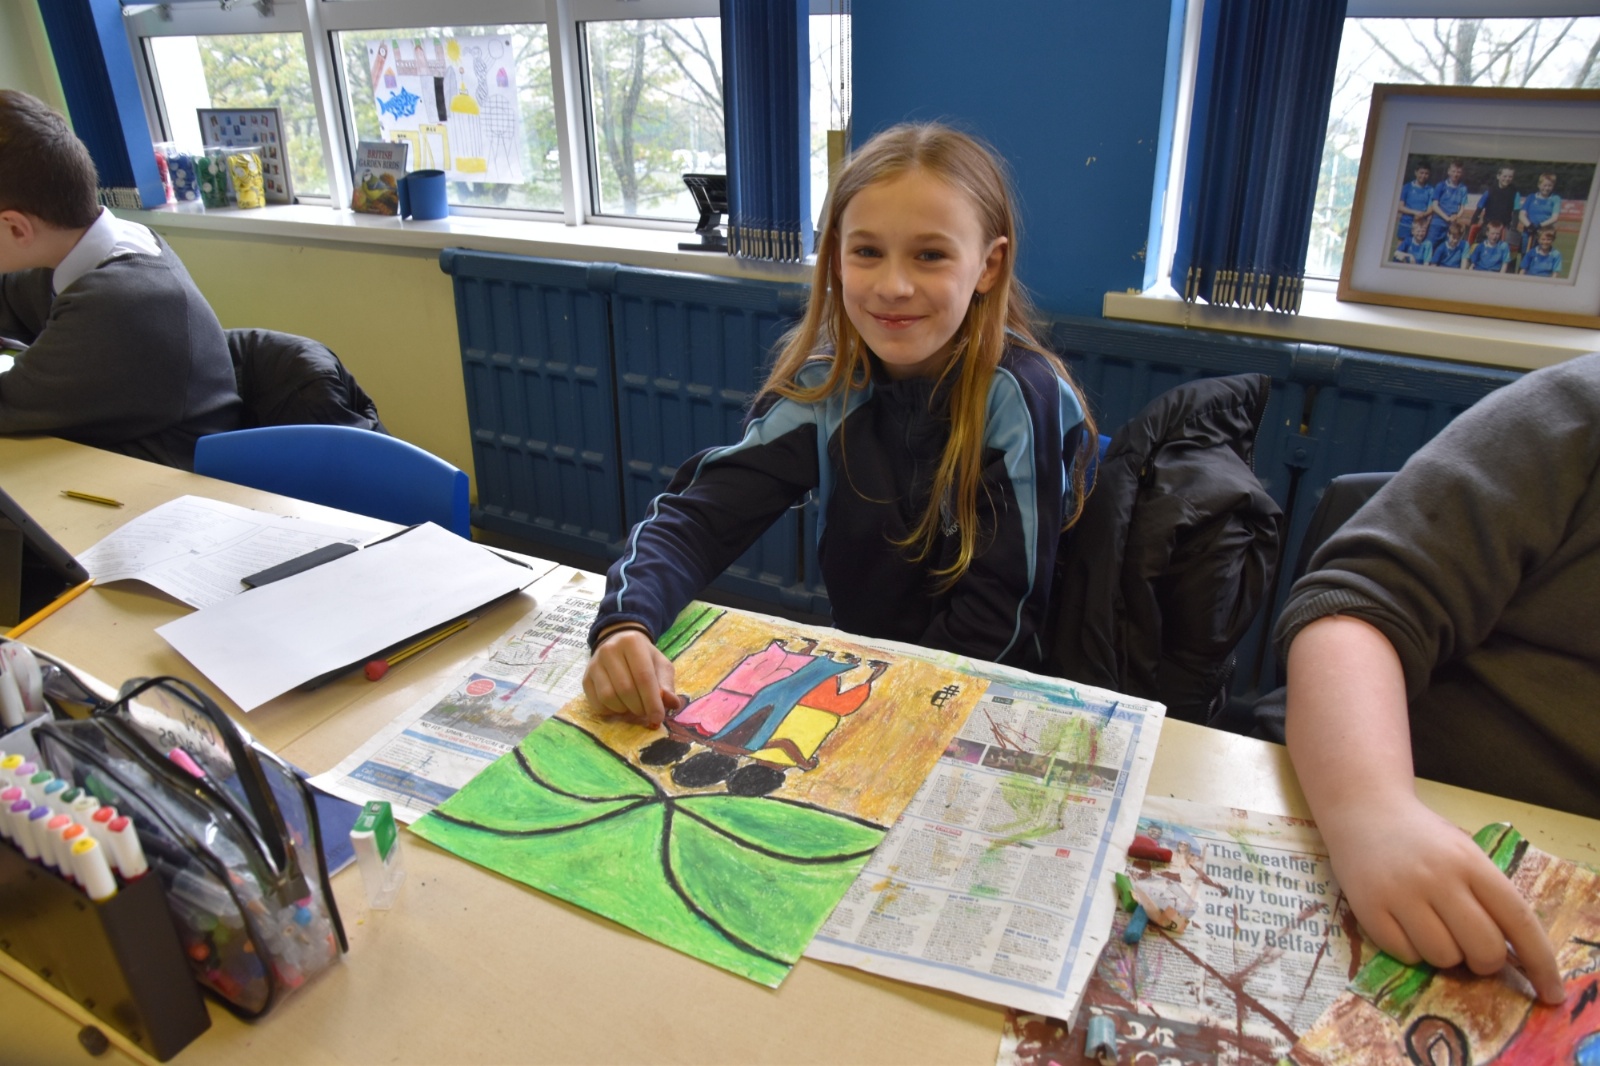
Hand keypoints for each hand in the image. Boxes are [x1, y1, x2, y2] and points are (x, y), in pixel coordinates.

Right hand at [581, 628, 678, 728]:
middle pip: (626, 688)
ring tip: (634, 707)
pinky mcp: (585, 678)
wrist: (619, 644)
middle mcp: (610, 650)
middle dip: (639, 707)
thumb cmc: (644, 657)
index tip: (658, 718)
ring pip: (609, 697)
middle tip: (646, 712)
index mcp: (632, 643)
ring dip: (625, 710)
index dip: (652, 701)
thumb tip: (672, 704)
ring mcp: (594, 664)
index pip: (643, 676)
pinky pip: (596, 703)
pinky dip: (610, 711)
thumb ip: (666, 684)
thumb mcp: (660, 665)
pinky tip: (620, 706)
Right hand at [1318, 794, 1563, 1004]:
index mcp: (1470, 862)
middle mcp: (1437, 877)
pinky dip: (1411, 951)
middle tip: (1472, 949)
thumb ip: (1489, 896)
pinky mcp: (1368, 908)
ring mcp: (1400, 893)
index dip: (1540, 961)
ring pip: (1443, 957)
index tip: (1551, 992)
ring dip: (1444, 954)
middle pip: (1483, 948)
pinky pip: (1406, 955)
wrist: (1363, 811)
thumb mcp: (1465, 854)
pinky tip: (1403, 924)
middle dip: (1484, 961)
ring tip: (1430, 927)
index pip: (1517, 919)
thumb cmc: (1423, 839)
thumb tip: (1513, 956)